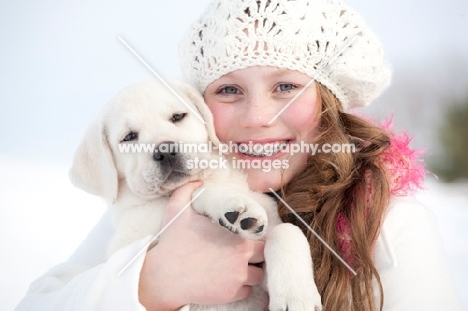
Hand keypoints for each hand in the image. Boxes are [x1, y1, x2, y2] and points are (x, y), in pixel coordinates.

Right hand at [139, 181, 264, 310]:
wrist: (164, 276)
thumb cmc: (173, 242)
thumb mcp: (178, 209)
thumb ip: (190, 190)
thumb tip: (199, 180)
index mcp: (238, 235)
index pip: (261, 235)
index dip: (254, 236)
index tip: (245, 237)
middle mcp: (242, 256)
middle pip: (263, 256)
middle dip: (256, 255)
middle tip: (241, 252)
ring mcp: (238, 278)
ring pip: (258, 275)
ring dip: (250, 272)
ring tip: (235, 267)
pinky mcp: (231, 294)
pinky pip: (247, 291)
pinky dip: (240, 287)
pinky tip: (227, 280)